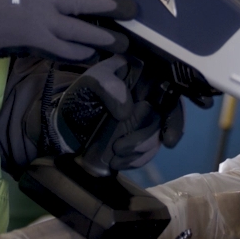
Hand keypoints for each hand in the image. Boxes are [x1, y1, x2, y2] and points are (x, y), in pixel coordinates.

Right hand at [0, 0, 132, 61]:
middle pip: (87, 3)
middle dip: (112, 8)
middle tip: (132, 12)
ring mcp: (43, 21)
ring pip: (81, 30)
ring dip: (103, 37)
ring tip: (121, 42)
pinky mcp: (34, 41)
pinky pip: (63, 48)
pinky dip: (79, 52)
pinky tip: (90, 54)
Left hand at [57, 57, 186, 172]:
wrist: (63, 126)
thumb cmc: (79, 98)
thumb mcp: (89, 83)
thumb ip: (106, 85)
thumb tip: (127, 109)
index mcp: (141, 76)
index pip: (170, 87)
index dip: (175, 110)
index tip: (169, 133)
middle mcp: (148, 97)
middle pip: (170, 113)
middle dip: (164, 131)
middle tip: (155, 144)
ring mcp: (144, 120)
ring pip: (157, 135)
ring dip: (141, 148)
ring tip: (116, 152)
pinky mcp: (137, 139)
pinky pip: (147, 152)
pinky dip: (136, 160)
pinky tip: (118, 162)